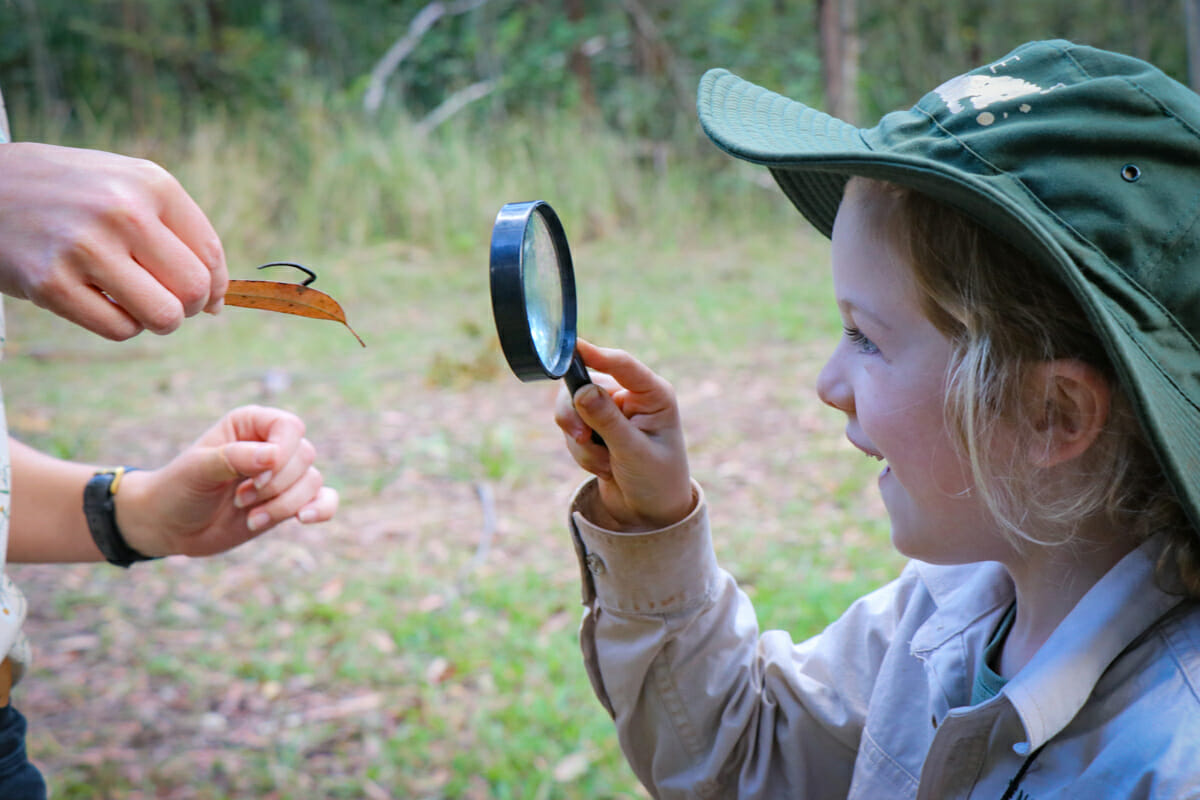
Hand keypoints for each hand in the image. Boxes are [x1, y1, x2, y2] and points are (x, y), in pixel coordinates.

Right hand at [0, 142, 226, 339]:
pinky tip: (101, 302)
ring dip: (156, 320)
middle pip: (195, 289)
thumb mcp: (127, 186)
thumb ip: (179, 234)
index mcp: (151, 183)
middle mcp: (123, 211)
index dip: (215, 286)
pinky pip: (120, 331)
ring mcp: (85, 247)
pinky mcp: (51, 282)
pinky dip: (120, 326)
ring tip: (133, 301)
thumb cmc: (69, 192)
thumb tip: (220, 302)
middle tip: (165, 299)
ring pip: (164, 316)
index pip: (211, 254)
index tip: (203, 295)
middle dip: (189, 306)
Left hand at [113, 405, 338, 557]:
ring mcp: (283, 476)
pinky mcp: (290, 502)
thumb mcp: (197, 470)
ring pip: (312, 482)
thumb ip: (234, 458)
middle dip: (275, 485)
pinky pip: (325, 500)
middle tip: (239, 498)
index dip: (282, 452)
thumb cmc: (178, 489)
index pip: (289, 427)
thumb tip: (273, 456)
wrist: (170, 525)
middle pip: (304, 456)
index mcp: (251, 425)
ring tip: (249, 516)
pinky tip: (302, 520)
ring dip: (282, 505)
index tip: (255, 476)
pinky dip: (320, 509)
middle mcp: (272, 446)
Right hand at [555, 339, 693, 529]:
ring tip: (603, 464)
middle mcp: (632, 397)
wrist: (651, 515)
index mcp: (653, 394)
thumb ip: (607, 421)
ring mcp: (613, 412)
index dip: (594, 354)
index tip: (570, 348)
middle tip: (581, 437)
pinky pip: (572, 430)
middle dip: (578, 415)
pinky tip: (602, 468)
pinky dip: (580, 452)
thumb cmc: (656, 481)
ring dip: (581, 441)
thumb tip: (582, 390)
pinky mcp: (596, 429)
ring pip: (573, 409)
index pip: (621, 364)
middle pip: (586, 385)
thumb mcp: (633, 451)